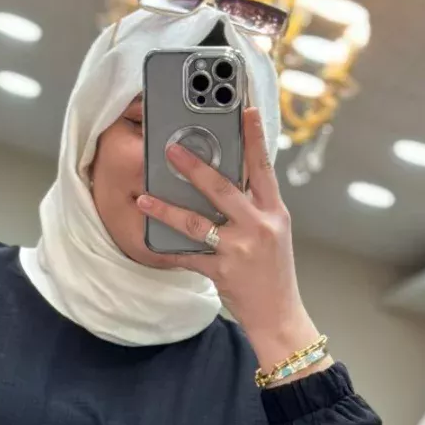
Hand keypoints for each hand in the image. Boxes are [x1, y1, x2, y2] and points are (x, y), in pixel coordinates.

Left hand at [137, 107, 323, 372]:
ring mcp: (239, 249)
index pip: (264, 168)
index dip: (255, 137)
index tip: (244, 110)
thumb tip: (226, 181)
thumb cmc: (273, 271)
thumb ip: (255, 207)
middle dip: (195, 168)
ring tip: (145, 198)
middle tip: (171, 150)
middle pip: (223, 189)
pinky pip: (187, 256)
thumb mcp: (274, 233)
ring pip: (197, 223)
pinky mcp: (222, 271)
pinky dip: (167, 249)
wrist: (279, 314)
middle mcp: (259, 227)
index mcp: (274, 212)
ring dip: (167, 209)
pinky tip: (149, 240)